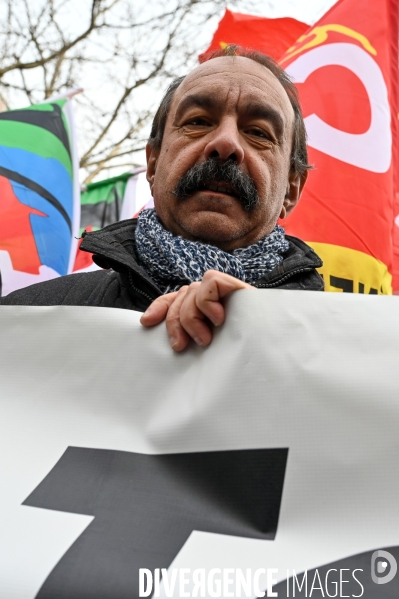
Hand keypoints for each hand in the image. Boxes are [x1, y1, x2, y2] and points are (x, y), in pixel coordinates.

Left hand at [140, 270, 255, 350]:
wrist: (278, 350)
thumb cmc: (246, 354)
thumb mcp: (212, 349)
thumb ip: (195, 338)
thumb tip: (171, 343)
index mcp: (205, 308)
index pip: (176, 298)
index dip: (160, 307)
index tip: (146, 323)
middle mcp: (214, 297)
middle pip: (179, 296)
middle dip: (174, 322)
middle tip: (182, 347)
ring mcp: (226, 292)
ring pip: (191, 290)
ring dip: (191, 317)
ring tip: (205, 339)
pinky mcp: (238, 287)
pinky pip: (210, 282)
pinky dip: (208, 302)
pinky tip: (218, 319)